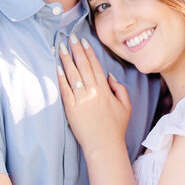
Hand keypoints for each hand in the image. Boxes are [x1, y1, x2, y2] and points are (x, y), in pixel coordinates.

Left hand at [57, 35, 131, 154]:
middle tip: (71, 37)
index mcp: (105, 90)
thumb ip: (120, 88)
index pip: (95, 66)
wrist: (104, 146)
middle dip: (76, 50)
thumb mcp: (126, 106)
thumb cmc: (115, 128)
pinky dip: (61, 78)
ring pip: (72, 75)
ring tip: (62, 47)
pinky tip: (58, 67)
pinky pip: (65, 90)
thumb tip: (108, 75)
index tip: (84, 41)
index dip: (89, 52)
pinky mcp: (71, 109)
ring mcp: (81, 100)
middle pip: (83, 66)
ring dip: (66, 59)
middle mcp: (92, 92)